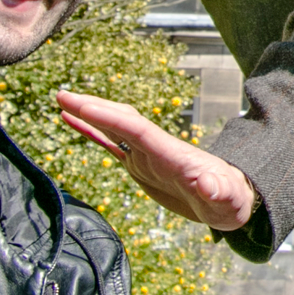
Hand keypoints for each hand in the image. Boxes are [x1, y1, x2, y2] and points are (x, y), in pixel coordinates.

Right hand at [56, 90, 257, 230]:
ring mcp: (148, 155)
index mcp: (172, 154)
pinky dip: (92, 132)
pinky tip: (73, 122)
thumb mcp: (227, 200)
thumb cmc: (230, 200)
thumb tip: (208, 184)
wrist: (231, 199)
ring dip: (90, 114)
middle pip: (122, 121)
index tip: (83, 105)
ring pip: (114, 127)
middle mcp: (157, 148)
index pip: (137, 130)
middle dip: (94, 108)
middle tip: (63, 94)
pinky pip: (112, 145)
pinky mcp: (142, 165)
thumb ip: (218, 192)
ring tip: (62, 100)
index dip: (110, 117)